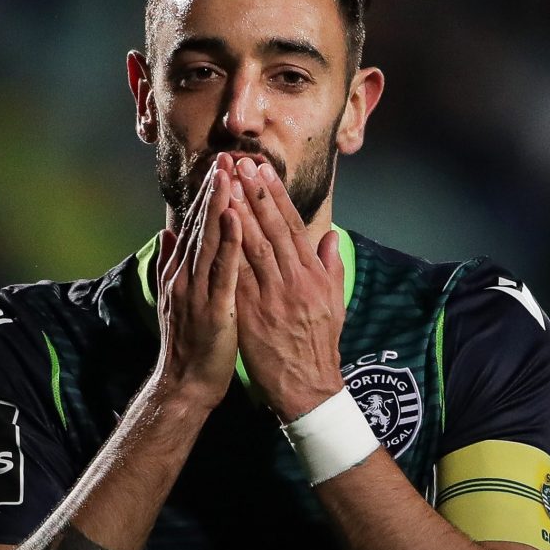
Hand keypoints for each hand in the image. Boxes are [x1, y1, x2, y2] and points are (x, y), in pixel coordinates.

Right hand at [155, 153, 242, 409]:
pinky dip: (230, 242)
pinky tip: (238, 218)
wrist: (184, 384)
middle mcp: (186, 275)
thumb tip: (165, 231)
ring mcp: (198, 290)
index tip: (218, 168)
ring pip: (210, 240)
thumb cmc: (188, 343)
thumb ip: (169, 262)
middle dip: (213, 191)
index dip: (206, 196)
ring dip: (220, 206)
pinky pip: (224, 270)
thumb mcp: (176, 297)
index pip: (196, 226)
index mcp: (182, 272)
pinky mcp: (214, 307)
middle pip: (201, 226)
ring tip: (229, 175)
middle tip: (224, 157)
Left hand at [228, 157, 345, 421]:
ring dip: (238, 213)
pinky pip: (238, 276)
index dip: (276, 196)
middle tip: (239, 164)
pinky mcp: (254, 313)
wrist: (308, 385)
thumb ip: (331, 266)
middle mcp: (294, 280)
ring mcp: (274, 296)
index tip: (262, 171)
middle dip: (254, 194)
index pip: (293, 226)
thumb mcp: (335, 302)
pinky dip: (226, 251)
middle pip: (272, 229)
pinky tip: (214, 230)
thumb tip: (329, 236)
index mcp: (312, 274)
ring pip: (253, 246)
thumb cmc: (320, 343)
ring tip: (225, 185)